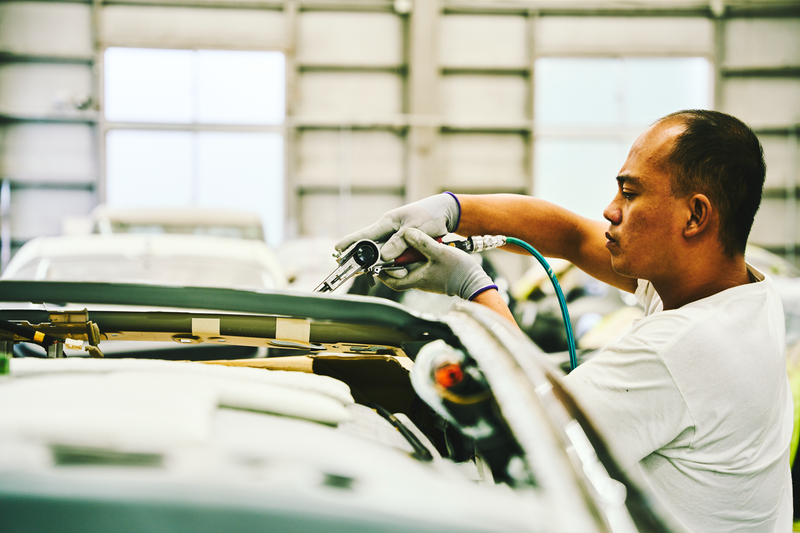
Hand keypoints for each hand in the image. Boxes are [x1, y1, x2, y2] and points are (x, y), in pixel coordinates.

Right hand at [334, 193, 459, 260]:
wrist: (445, 213)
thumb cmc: (430, 215)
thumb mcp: (415, 229)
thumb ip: (400, 242)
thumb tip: (383, 257)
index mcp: (388, 222)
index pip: (364, 234)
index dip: (350, 243)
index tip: (336, 249)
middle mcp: (388, 230)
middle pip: (370, 248)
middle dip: (362, 259)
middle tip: (348, 269)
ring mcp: (395, 237)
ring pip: (383, 255)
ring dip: (385, 265)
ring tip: (387, 272)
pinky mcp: (403, 244)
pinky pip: (395, 256)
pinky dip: (396, 264)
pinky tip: (397, 269)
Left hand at [378, 228, 495, 300]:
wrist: (475, 281)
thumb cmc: (458, 271)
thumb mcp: (438, 252)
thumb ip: (421, 242)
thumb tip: (405, 232)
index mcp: (416, 279)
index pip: (391, 280)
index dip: (381, 272)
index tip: (375, 261)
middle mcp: (419, 281)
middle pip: (398, 273)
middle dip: (390, 261)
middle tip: (384, 248)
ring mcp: (426, 278)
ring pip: (408, 268)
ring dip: (403, 258)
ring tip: (400, 244)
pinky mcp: (433, 275)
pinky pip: (419, 266)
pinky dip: (414, 257)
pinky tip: (417, 246)